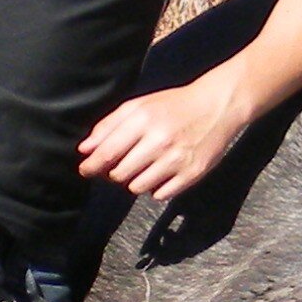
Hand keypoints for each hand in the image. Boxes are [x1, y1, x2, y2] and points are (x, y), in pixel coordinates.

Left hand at [80, 66, 256, 200]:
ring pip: (137, 187)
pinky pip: (160, 195)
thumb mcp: (139, 106)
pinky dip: (156, 188)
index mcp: (143, 120)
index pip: (107, 153)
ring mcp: (177, 159)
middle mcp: (159, 141)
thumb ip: (109, 126)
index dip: (91, 166)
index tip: (86, 170)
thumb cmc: (173, 105)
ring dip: (134, 181)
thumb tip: (85, 149)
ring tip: (144, 167)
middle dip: (114, 173)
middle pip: (119, 174)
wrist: (217, 106)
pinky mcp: (192, 174)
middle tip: (121, 164)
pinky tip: (162, 172)